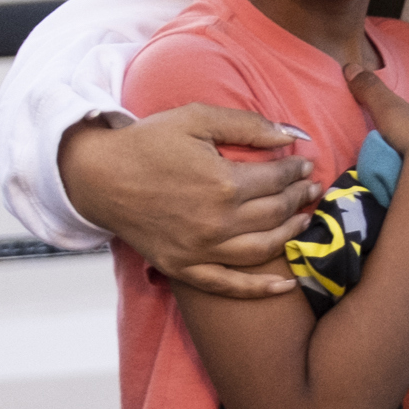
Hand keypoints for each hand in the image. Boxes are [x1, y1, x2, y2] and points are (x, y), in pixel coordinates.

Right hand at [61, 106, 316, 300]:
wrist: (97, 176)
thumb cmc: (147, 142)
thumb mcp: (197, 118)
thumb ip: (248, 125)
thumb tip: (291, 136)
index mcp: (223, 184)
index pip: (277, 180)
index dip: (297, 171)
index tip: (306, 165)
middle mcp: (216, 222)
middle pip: (275, 213)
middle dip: (299, 198)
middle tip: (311, 188)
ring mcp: (199, 249)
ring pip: (262, 249)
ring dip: (290, 235)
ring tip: (303, 220)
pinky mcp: (182, 267)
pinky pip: (229, 285)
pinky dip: (260, 290)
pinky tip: (287, 286)